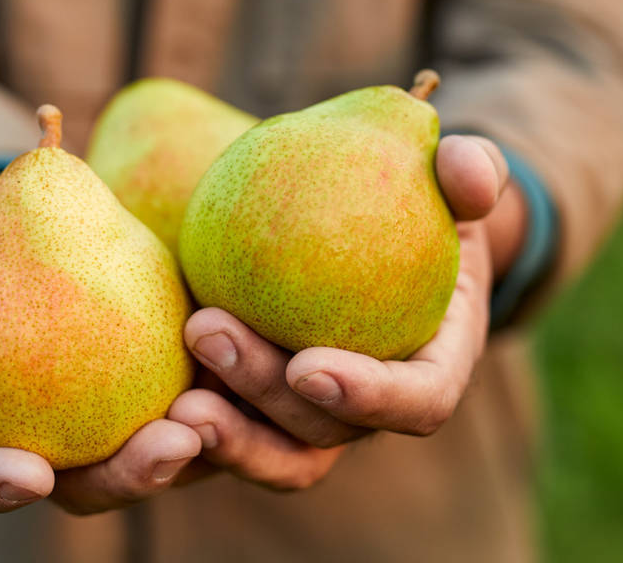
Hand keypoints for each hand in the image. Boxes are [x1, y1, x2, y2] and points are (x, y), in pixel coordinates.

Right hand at [0, 174, 200, 513]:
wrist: (45, 217)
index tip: (29, 473)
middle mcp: (46, 440)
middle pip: (82, 487)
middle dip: (126, 479)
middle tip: (167, 445)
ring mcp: (110, 422)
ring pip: (152, 459)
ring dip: (192, 450)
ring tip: (217, 414)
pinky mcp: (165, 387)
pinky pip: (201, 406)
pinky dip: (227, 399)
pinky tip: (251, 369)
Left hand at [167, 135, 514, 490]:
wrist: (378, 225)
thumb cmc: (425, 201)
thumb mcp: (456, 179)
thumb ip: (472, 170)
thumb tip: (466, 169)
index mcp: (433, 366)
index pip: (416, 403)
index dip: (369, 398)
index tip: (311, 364)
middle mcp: (373, 406)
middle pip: (325, 432)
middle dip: (266, 397)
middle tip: (207, 331)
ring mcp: (316, 413)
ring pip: (274, 454)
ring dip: (224, 437)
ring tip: (173, 399)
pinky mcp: (266, 405)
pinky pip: (231, 429)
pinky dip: (193, 425)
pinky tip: (150, 389)